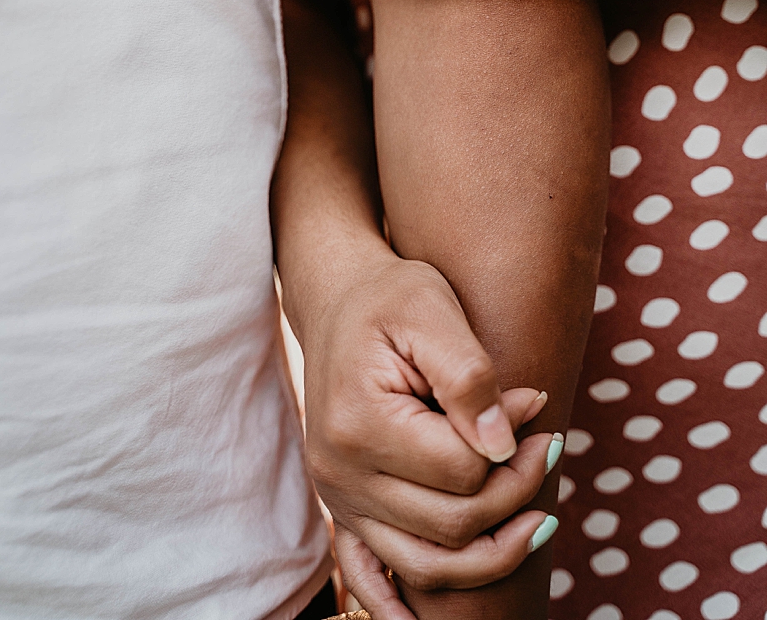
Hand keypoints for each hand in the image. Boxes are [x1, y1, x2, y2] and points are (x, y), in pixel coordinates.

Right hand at [303, 249, 559, 599]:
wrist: (338, 298)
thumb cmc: (391, 299)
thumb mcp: (432, 310)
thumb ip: (469, 376)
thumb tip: (504, 444)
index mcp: (358, 423)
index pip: (461, 472)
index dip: (515, 449)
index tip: (538, 408)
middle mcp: (340, 470)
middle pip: (453, 522)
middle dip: (517, 492)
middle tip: (549, 446)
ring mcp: (338, 495)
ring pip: (426, 563)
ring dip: (493, 554)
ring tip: (539, 519)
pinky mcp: (342, 506)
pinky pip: (367, 574)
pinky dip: (394, 609)